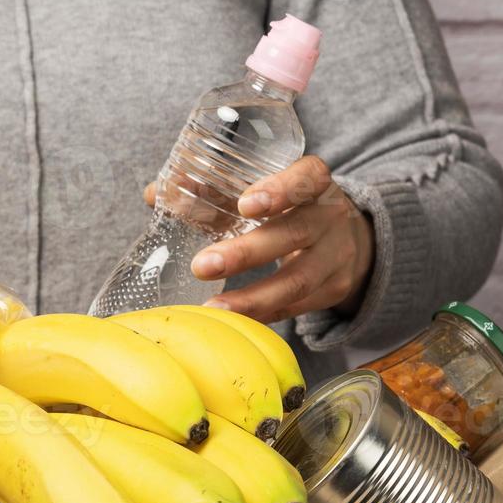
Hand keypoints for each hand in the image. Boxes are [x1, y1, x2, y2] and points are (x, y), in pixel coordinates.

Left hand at [145, 156, 374, 323]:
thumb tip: (153, 193)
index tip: (245, 205)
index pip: (307, 179)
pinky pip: (294, 308)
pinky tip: (231, 324)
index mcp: (316, 183)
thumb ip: (214, 190)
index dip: (280, 190)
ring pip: (297, 281)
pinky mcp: (332, 291)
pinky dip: (261, 316)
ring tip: (211, 308)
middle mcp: (330, 218)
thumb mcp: (266, 190)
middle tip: (202, 266)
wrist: (349, 239)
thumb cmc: (290, 208)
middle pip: (293, 234)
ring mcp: (335, 258)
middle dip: (246, 253)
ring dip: (251, 299)